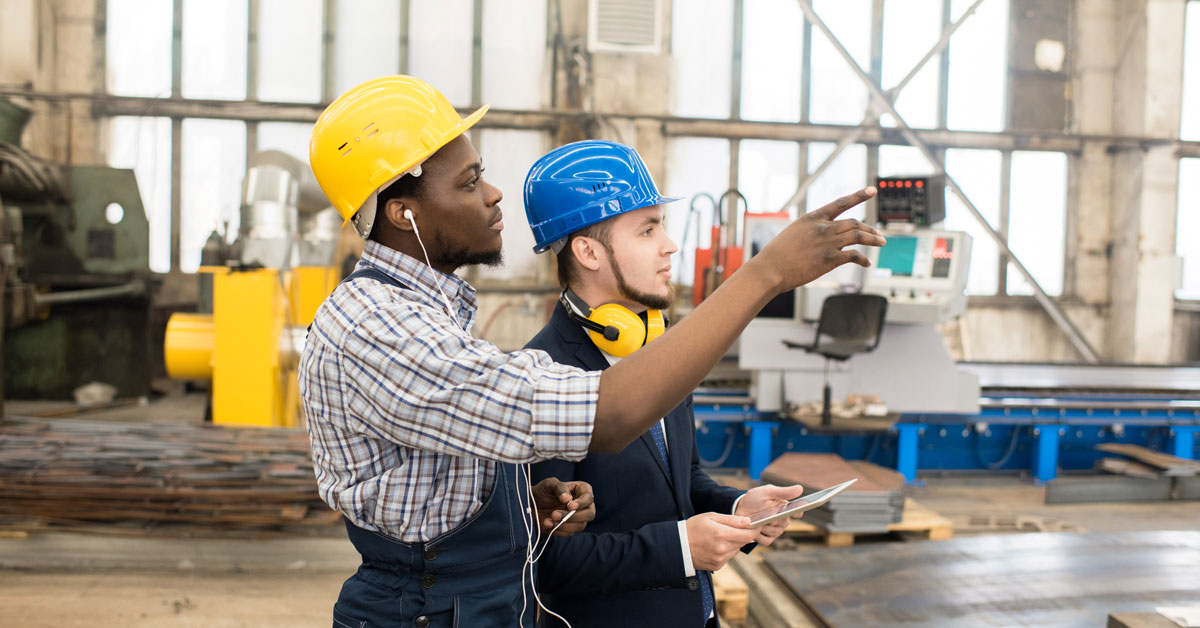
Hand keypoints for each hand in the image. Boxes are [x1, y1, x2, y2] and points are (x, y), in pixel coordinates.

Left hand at [532, 477, 594, 536]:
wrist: (532, 504)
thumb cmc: (543, 491)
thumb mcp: (549, 484)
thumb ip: (559, 488)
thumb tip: (568, 499)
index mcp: (582, 490)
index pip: (589, 498)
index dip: (581, 503)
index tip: (569, 506)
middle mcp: (583, 505)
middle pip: (589, 514)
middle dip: (573, 516)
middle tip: (554, 514)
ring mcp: (578, 518)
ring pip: (580, 526)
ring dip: (563, 524)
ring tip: (548, 520)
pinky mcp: (570, 528)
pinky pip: (569, 533)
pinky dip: (558, 530)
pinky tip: (547, 523)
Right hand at [685, 512, 760, 571]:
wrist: (678, 545)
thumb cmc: (694, 527)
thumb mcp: (710, 517)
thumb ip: (731, 519)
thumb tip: (748, 521)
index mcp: (721, 534)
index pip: (748, 535)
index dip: (754, 530)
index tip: (755, 526)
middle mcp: (722, 548)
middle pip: (743, 542)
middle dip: (742, 535)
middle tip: (731, 529)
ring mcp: (720, 559)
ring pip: (736, 550)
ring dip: (733, 543)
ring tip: (719, 537)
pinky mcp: (717, 566)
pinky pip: (728, 557)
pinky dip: (726, 551)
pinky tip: (715, 546)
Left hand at [735, 484, 805, 545]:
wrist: (739, 509)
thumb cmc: (754, 499)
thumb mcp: (767, 492)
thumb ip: (782, 492)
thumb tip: (800, 488)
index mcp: (785, 507)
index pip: (798, 511)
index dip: (797, 512)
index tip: (793, 511)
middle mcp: (783, 520)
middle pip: (785, 522)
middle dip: (774, 519)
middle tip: (766, 514)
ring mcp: (776, 530)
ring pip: (776, 532)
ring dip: (765, 527)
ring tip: (757, 521)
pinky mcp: (768, 539)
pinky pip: (767, 540)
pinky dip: (759, 536)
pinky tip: (755, 530)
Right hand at [744, 187, 884, 291]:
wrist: (770, 268)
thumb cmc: (777, 254)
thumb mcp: (793, 233)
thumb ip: (811, 230)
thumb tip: (823, 235)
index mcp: (813, 218)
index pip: (841, 203)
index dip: (859, 196)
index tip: (872, 191)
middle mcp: (823, 227)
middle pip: (854, 223)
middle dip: (869, 228)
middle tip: (878, 234)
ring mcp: (827, 243)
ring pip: (859, 236)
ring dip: (873, 239)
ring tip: (881, 242)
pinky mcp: (830, 259)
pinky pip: (854, 255)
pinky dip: (863, 259)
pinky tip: (866, 263)